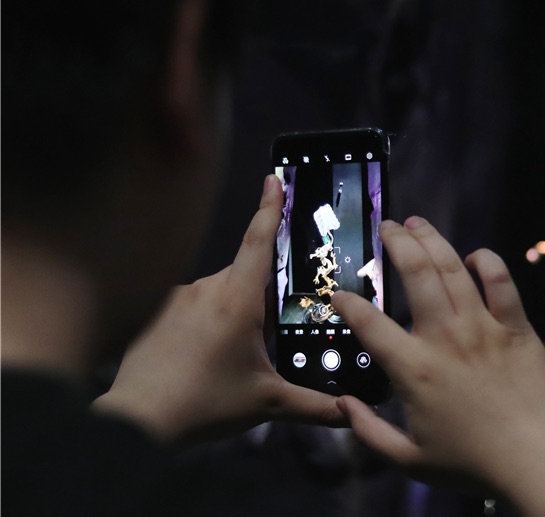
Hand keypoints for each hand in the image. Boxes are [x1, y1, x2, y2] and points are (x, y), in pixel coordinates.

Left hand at [93, 175, 345, 443]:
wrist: (139, 418)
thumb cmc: (206, 404)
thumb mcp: (268, 404)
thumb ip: (315, 406)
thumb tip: (351, 411)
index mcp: (237, 301)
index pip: (258, 242)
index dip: (270, 209)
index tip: (274, 178)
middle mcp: (207, 288)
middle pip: (246, 274)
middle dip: (261, 297)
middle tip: (266, 336)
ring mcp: (178, 296)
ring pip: (221, 290)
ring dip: (234, 310)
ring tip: (230, 354)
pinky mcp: (158, 309)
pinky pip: (194, 302)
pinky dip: (205, 319)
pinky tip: (201, 353)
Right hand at [332, 217, 544, 515]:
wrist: (540, 463)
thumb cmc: (474, 465)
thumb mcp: (410, 460)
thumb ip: (368, 432)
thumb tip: (343, 403)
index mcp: (414, 368)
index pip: (369, 323)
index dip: (348, 303)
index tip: (338, 294)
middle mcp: (445, 336)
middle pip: (415, 272)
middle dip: (396, 242)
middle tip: (385, 227)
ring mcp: (484, 326)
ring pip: (453, 268)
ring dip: (432, 240)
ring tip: (416, 223)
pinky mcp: (517, 327)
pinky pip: (501, 282)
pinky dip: (487, 262)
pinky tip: (474, 255)